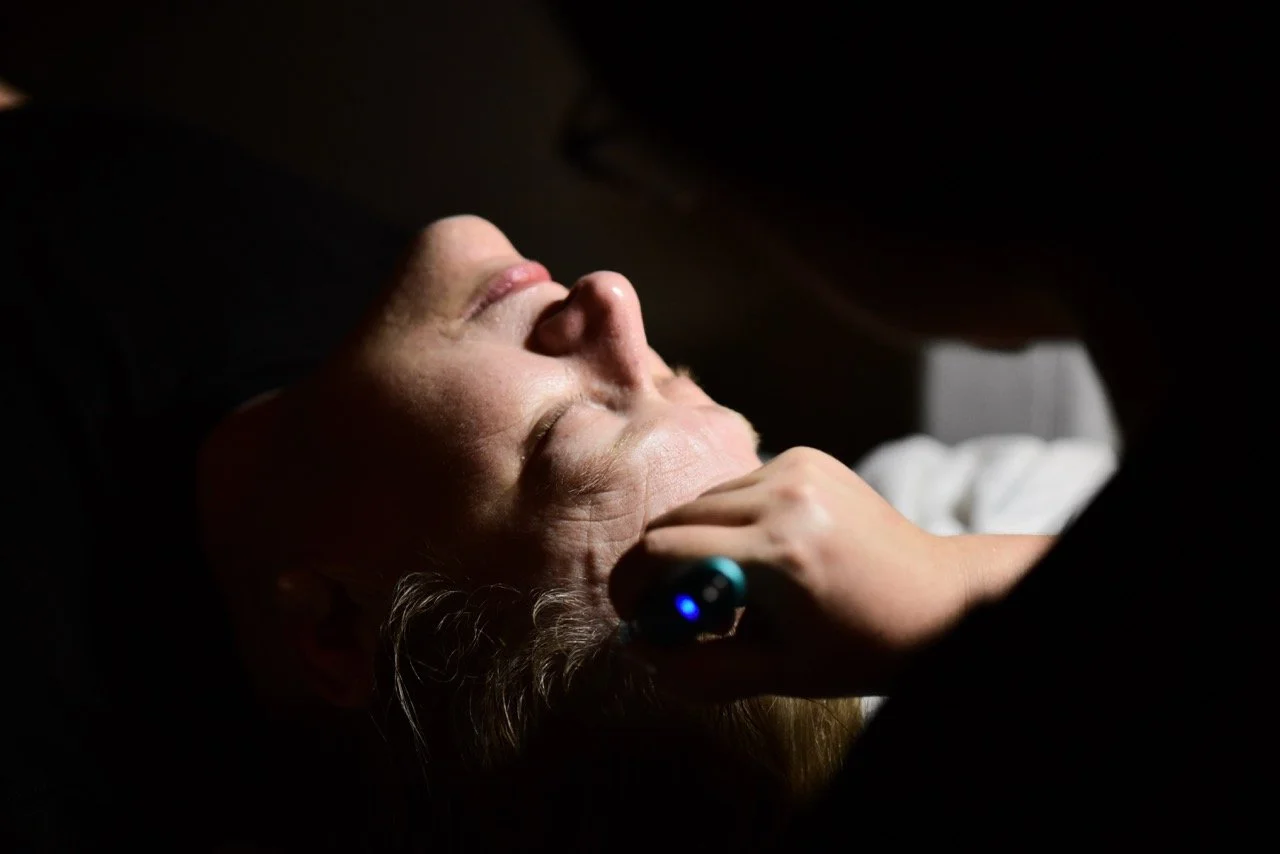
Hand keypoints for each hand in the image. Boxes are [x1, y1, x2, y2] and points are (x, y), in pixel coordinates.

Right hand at [610, 447, 961, 699]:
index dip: (631, 583)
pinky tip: (758, 552)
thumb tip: (637, 650)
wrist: (937, 597)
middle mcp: (785, 497)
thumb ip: (699, 668)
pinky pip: (737, 486)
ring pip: (703, 499)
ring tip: (722, 585)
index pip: (665, 550)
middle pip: (675, 518)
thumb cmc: (860, 645)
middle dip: (655, 564)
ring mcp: (798, 468)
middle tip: (666, 606)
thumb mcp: (778, 674)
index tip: (630, 611)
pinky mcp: (807, 457)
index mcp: (779, 554)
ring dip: (693, 540)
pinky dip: (729, 518)